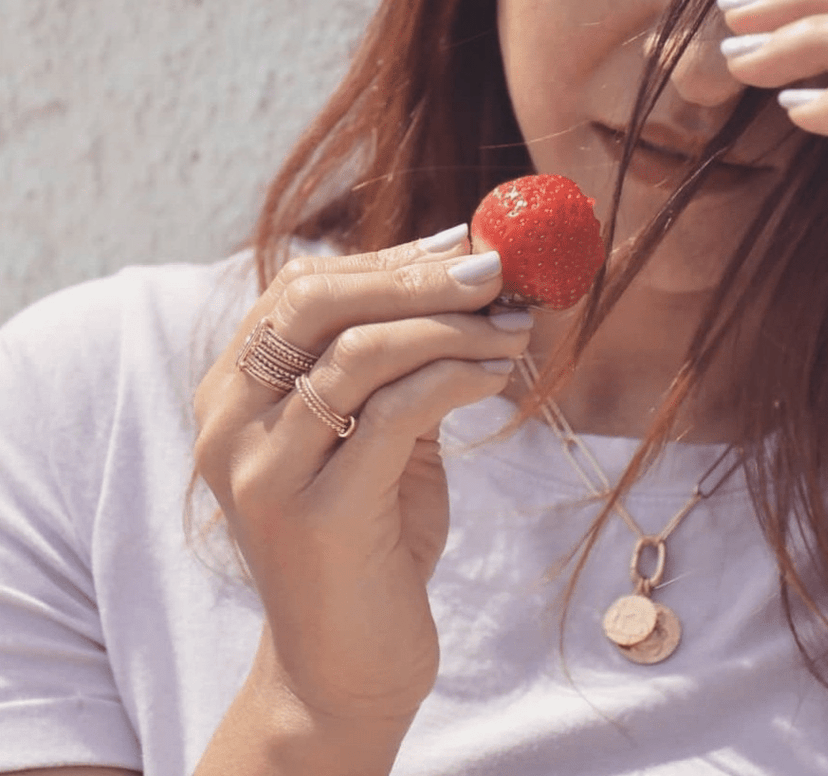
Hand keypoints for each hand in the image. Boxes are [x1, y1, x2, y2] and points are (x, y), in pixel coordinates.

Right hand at [193, 234, 531, 723]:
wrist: (347, 662)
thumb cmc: (371, 533)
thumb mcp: (378, 431)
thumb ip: (400, 361)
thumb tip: (465, 271)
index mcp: (235, 390)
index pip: (301, 287)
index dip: (386, 258)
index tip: (461, 246)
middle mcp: (230, 423)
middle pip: (317, 302)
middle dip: (417, 277)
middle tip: (495, 271)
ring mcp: (264, 470)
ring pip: (360, 353)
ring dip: (453, 327)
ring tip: (516, 329)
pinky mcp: (313, 515)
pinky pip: (393, 414)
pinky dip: (456, 377)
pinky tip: (500, 376)